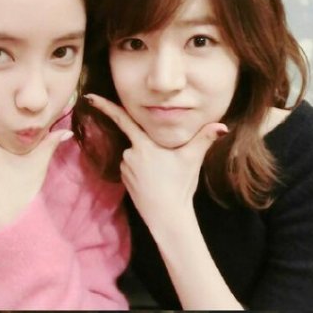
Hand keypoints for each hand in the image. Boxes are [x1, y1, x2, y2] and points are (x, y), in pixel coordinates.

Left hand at [85, 94, 226, 232]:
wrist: (167, 215)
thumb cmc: (179, 185)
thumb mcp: (193, 159)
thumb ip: (205, 138)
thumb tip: (223, 126)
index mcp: (144, 144)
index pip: (122, 119)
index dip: (105, 106)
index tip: (89, 97)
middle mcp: (130, 154)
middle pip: (138, 140)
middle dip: (151, 147)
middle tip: (167, 165)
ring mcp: (126, 168)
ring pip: (135, 155)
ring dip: (147, 159)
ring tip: (163, 174)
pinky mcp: (125, 180)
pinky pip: (132, 168)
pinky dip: (142, 170)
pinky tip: (154, 180)